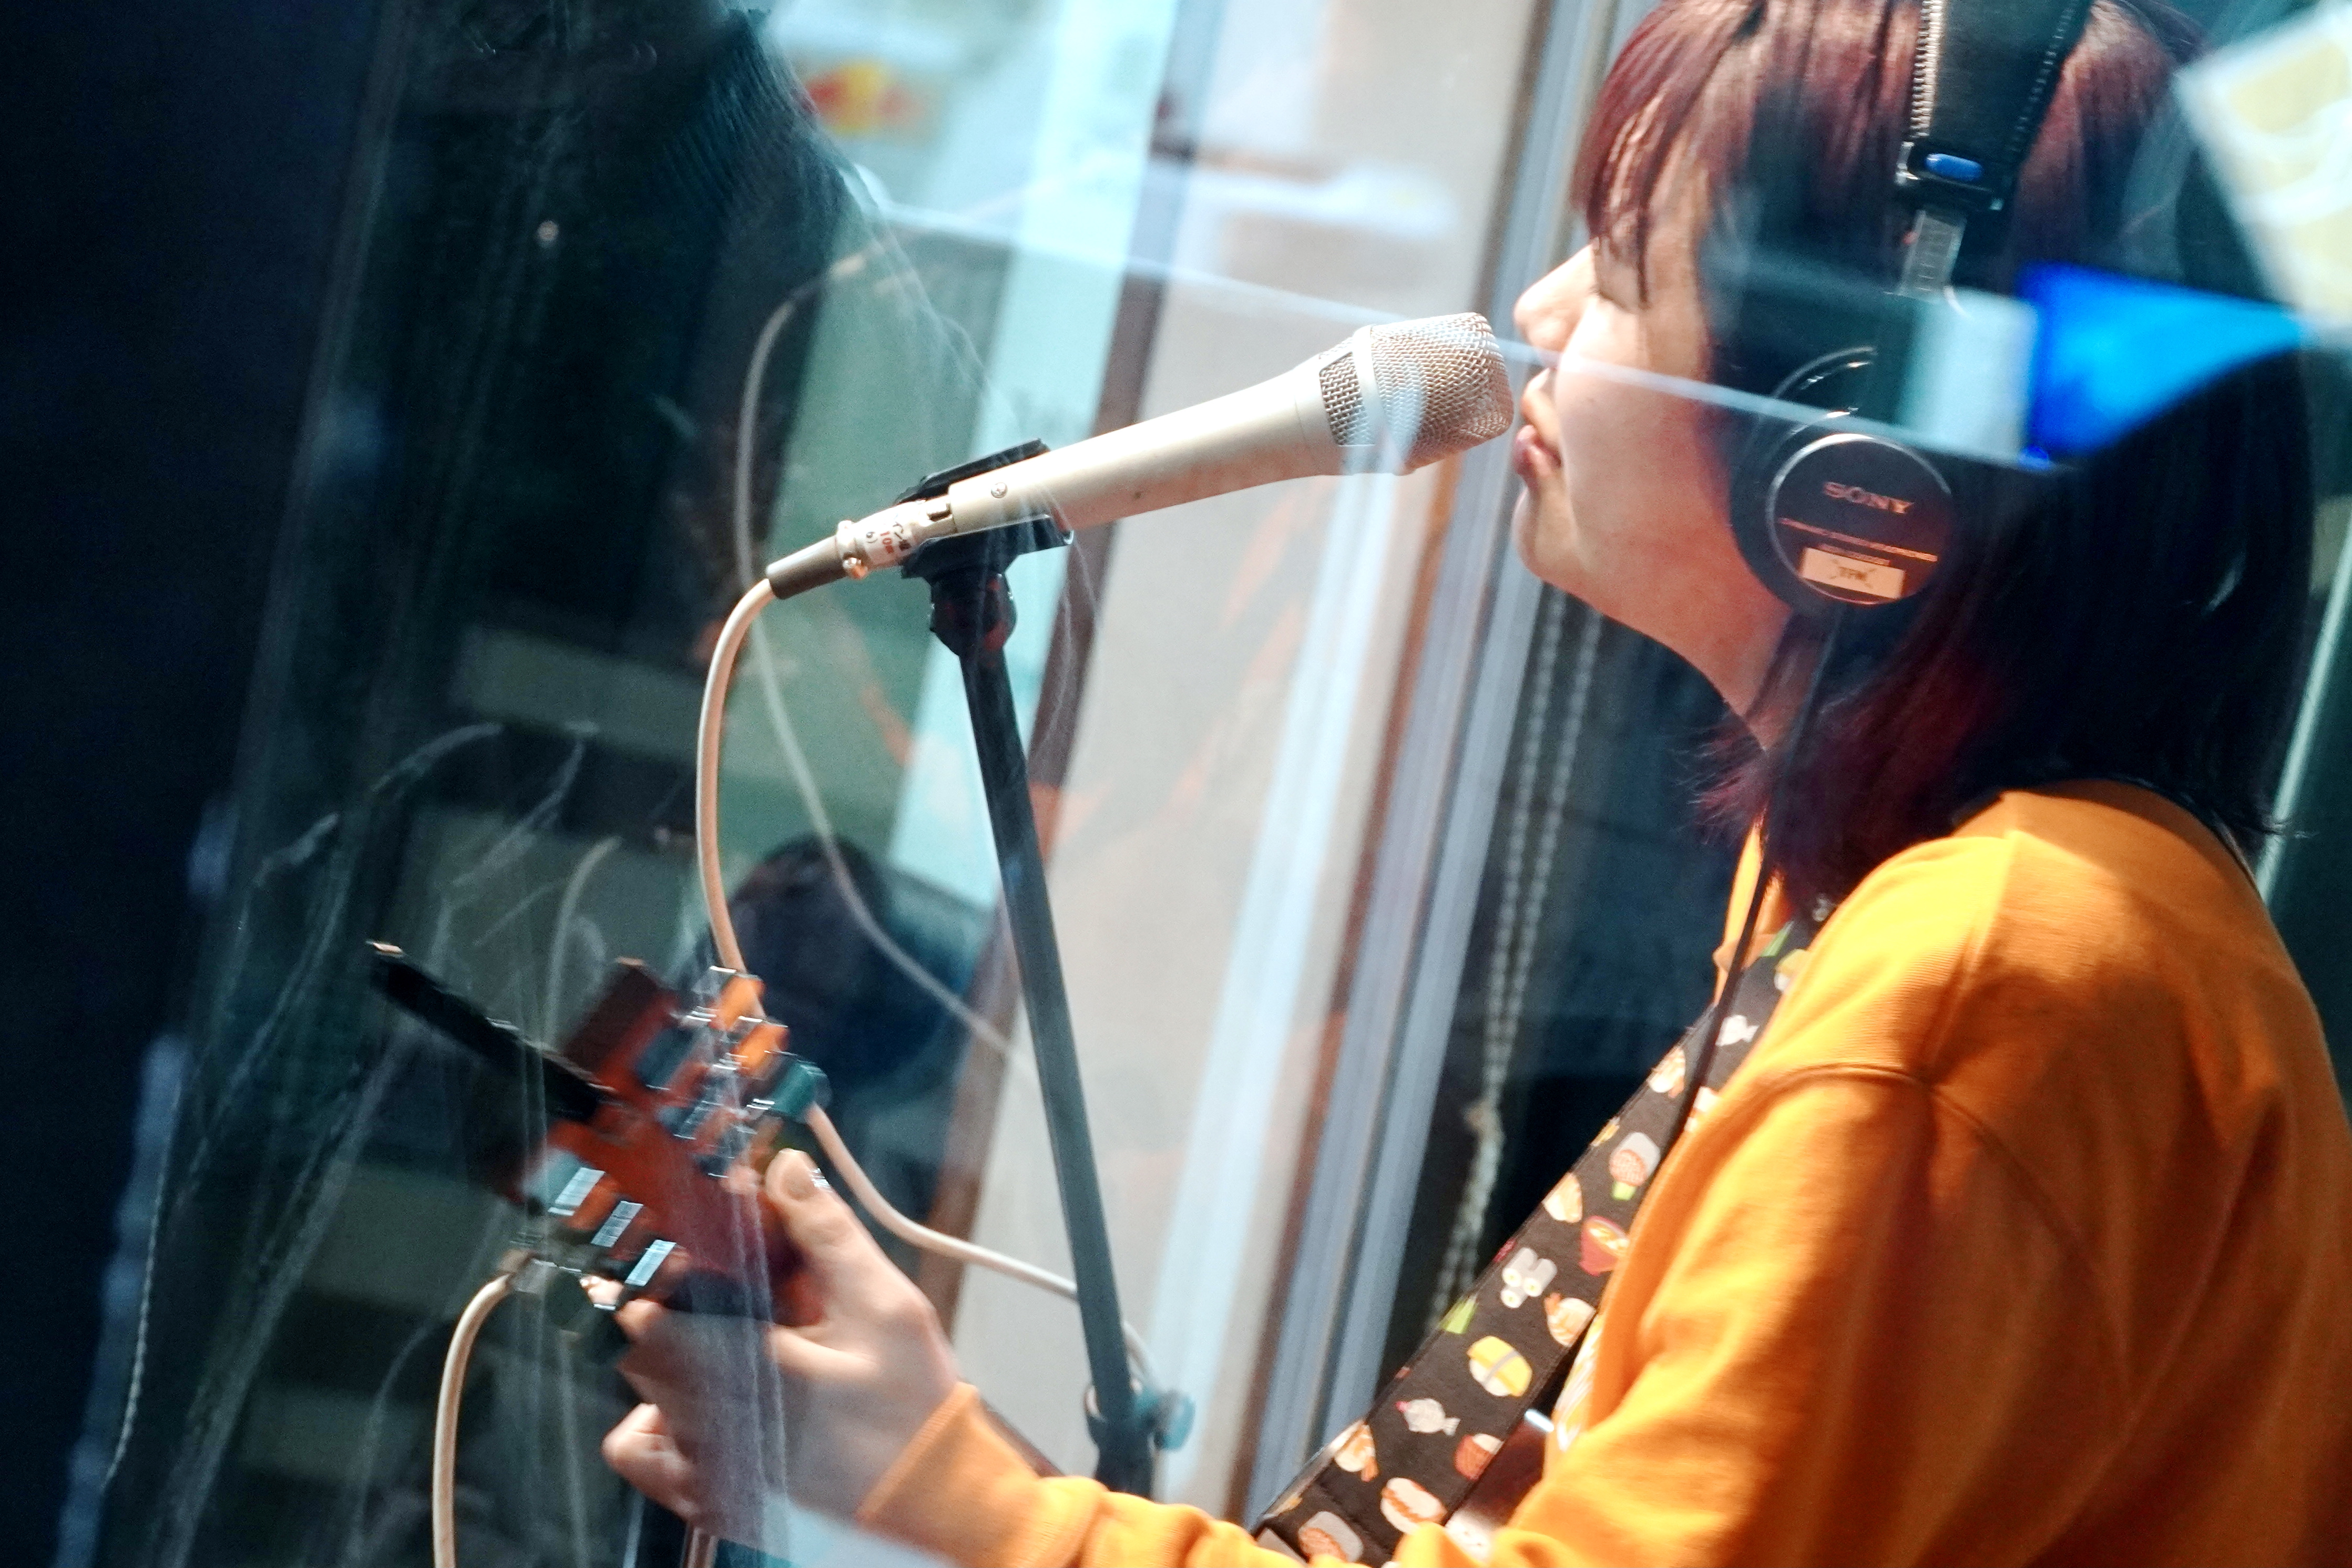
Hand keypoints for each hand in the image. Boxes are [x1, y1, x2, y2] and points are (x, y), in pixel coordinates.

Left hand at [601, 1150, 962, 1531]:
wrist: (930, 1492)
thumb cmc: (910, 1402)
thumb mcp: (884, 1304)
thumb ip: (827, 1235)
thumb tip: (786, 1168)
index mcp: (747, 1372)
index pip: (655, 1309)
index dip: (667, 1264)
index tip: (697, 1241)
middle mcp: (708, 1425)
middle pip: (644, 1344)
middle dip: (678, 1303)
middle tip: (731, 1287)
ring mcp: (701, 1467)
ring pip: (641, 1388)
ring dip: (667, 1357)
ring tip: (723, 1345)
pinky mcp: (706, 1495)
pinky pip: (638, 1448)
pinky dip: (652, 1419)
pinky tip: (700, 1402)